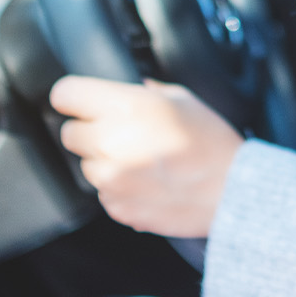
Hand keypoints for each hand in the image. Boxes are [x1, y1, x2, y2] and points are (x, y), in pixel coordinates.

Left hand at [51, 75, 242, 238]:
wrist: (231, 191)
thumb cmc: (212, 143)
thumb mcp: (184, 99)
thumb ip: (149, 91)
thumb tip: (132, 89)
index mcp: (124, 107)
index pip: (65, 94)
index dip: (74, 97)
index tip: (82, 102)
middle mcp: (109, 143)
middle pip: (69, 133)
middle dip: (91, 131)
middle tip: (121, 133)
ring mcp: (110, 179)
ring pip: (86, 166)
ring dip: (105, 162)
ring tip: (141, 161)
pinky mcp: (117, 207)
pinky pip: (103, 193)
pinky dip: (118, 188)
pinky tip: (147, 182)